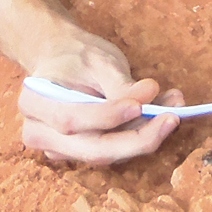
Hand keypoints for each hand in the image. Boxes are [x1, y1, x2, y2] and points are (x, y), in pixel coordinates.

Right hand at [17, 31, 185, 165]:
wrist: (61, 58)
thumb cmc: (77, 56)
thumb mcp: (98, 60)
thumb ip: (120, 83)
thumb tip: (148, 95)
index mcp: (35, 102)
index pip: (72, 119)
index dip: (107, 117)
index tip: (139, 105)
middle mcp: (40, 133)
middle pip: (93, 149)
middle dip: (137, 139)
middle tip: (173, 118)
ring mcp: (59, 149)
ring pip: (107, 154)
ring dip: (145, 135)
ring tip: (175, 107)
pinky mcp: (81, 154)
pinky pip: (113, 151)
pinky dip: (139, 136)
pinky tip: (163, 114)